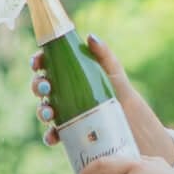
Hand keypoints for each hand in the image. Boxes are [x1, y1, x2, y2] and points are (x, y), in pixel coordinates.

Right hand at [31, 33, 173, 161]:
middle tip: (46, 87)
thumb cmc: (124, 97)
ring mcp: (65, 114)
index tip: (38, 63)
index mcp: (70, 76)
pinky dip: (49, 136)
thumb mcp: (115, 74)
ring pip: (44, 110)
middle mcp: (64, 94)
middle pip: (42, 87)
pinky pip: (53, 135)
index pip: (48, 65)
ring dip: (41, 110)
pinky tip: (53, 136)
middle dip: (38, 86)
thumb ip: (104, 55)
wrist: (136, 126)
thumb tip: (90, 37)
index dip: (38, 62)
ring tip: (49, 113)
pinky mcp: (69, 134)